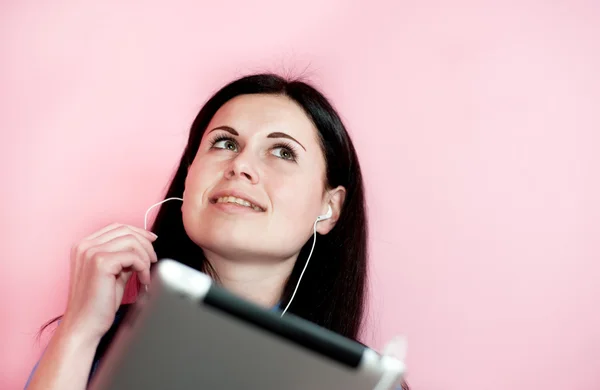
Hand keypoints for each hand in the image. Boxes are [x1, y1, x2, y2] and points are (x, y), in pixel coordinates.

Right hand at [61, 223, 157, 343]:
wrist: (84, 325)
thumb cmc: (97, 304)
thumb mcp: (113, 274)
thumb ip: (124, 258)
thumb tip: (143, 248)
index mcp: (84, 246)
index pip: (117, 227)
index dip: (138, 231)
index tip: (152, 240)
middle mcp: (85, 245)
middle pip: (125, 230)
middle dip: (145, 243)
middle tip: (153, 259)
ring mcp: (91, 252)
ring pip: (131, 241)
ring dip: (145, 256)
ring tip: (146, 274)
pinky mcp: (100, 262)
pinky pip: (133, 256)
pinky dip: (143, 267)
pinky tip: (143, 280)